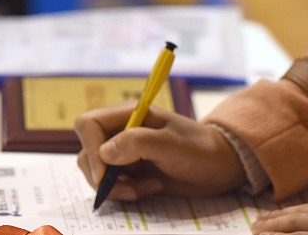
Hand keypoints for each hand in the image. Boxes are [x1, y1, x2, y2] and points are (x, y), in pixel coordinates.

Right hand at [74, 102, 245, 202]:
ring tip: (144, 188)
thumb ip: (138, 143)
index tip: (105, 173)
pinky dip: (126, 192)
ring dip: (115, 186)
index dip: (91, 149)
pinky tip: (151, 188)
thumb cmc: (200, 149)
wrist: (220, 167)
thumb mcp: (172, 144)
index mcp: (128, 115)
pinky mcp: (130, 172)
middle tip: (129, 188)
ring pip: (95, 171)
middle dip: (101, 175)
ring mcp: (124, 153)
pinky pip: (112, 185)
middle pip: (87, 151)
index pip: (88, 124)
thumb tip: (104, 153)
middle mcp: (121, 132)